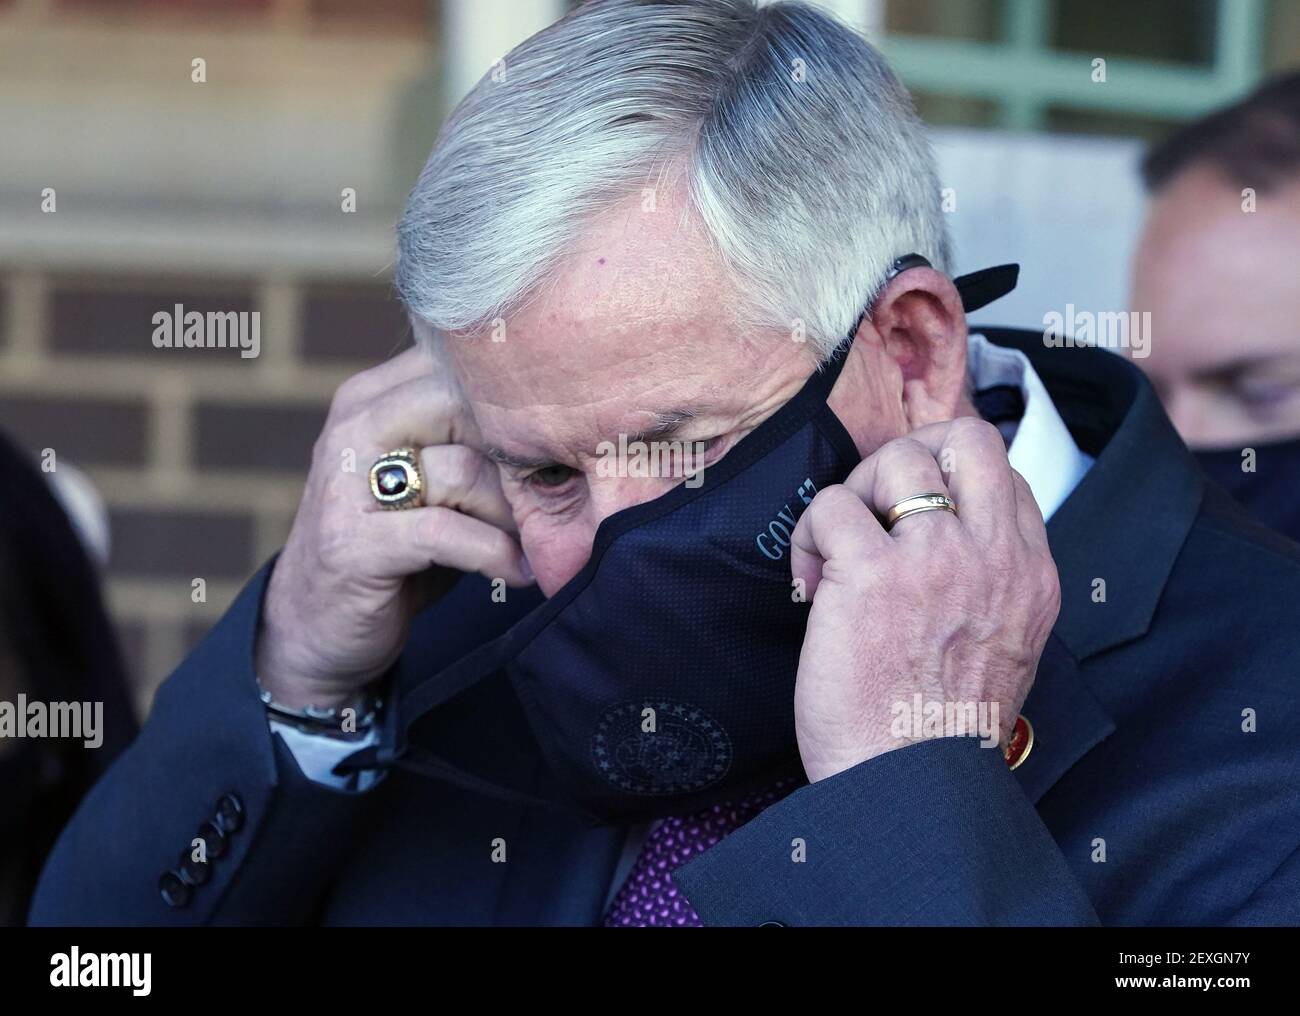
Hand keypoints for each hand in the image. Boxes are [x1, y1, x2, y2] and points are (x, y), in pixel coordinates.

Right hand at [255, 346, 532, 710]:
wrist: (314, 630)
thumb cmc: (397, 552)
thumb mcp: (435, 485)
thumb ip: (474, 445)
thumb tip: (568, 428)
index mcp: (374, 398)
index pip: (462, 367)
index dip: (522, 406)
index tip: (566, 444)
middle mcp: (354, 428)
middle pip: (466, 407)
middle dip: (522, 456)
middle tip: (558, 494)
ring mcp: (346, 483)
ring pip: (464, 471)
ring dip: (515, 514)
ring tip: (539, 540)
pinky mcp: (352, 543)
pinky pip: (447, 532)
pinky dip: (495, 555)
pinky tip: (519, 573)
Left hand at [790, 417, 1059, 782]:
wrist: (910, 788)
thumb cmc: (939, 731)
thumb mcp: (1006, 648)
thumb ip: (989, 586)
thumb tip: (939, 537)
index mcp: (1031, 576)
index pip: (1004, 474)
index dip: (949, 480)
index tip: (912, 517)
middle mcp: (993, 557)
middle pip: (965, 439)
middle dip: (912, 454)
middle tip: (876, 503)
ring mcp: (935, 559)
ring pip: (896, 459)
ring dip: (855, 493)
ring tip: (838, 549)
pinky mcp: (872, 573)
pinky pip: (831, 504)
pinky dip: (810, 535)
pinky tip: (811, 583)